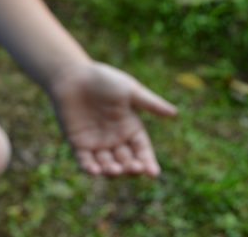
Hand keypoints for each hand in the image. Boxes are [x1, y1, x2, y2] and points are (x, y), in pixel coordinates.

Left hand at [48, 62, 176, 176]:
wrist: (73, 74)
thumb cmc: (103, 79)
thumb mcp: (129, 90)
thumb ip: (149, 103)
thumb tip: (174, 113)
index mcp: (130, 128)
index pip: (143, 150)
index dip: (148, 162)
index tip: (153, 173)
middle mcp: (115, 139)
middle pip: (127, 161)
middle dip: (131, 168)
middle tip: (134, 168)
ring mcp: (97, 142)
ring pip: (107, 165)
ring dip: (112, 171)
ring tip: (115, 169)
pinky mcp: (78, 143)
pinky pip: (85, 160)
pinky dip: (90, 168)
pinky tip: (95, 170)